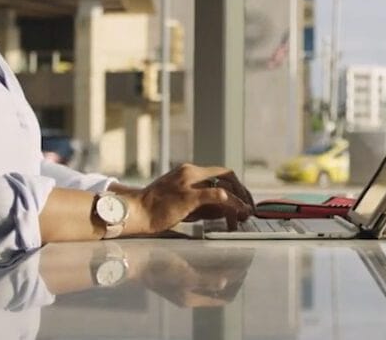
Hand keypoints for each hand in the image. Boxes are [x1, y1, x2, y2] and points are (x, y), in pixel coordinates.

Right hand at [120, 164, 253, 234]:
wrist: (135, 212)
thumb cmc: (156, 210)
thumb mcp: (182, 202)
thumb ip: (203, 203)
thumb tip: (226, 209)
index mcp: (188, 171)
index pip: (220, 172)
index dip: (236, 186)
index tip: (243, 200)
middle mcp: (190, 171)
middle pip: (227, 175)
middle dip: (242, 191)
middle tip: (249, 208)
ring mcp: (188, 182)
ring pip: (224, 185)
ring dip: (239, 200)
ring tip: (245, 214)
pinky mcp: (187, 195)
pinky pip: (216, 195)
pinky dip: (232, 202)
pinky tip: (239, 212)